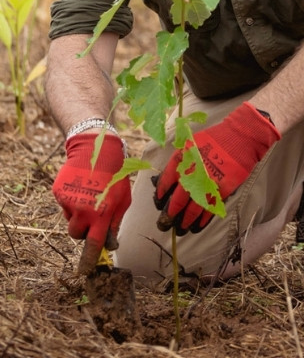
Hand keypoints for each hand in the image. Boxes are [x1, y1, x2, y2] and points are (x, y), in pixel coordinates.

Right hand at [54, 132, 129, 248]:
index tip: (85, 271)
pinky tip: (81, 189)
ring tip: (88, 200)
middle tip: (92, 218)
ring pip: (69, 221)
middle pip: (77, 235)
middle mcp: (84, 210)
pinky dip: (71, 202)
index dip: (89, 259)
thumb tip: (111, 245)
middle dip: (82, 231)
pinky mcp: (59, 193)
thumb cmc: (115, 178)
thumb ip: (115, 223)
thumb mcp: (123, 201)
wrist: (97, 153)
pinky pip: (64, 207)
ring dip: (77, 217)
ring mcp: (69, 201)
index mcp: (102, 213)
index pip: (94, 243)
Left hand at [154, 102, 280, 234]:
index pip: (164, 184)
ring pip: (192, 210)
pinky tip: (198, 226)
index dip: (160, 197)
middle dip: (169, 216)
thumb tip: (166, 181)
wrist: (241, 137)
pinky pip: (210, 209)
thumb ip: (178, 162)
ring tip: (180, 230)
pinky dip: (203, 220)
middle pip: (176, 202)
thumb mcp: (190, 145)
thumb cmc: (215, 139)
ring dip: (185, 222)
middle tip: (164, 225)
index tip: (159, 205)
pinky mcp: (223, 189)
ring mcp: (208, 184)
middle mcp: (192, 175)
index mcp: (181, 161)